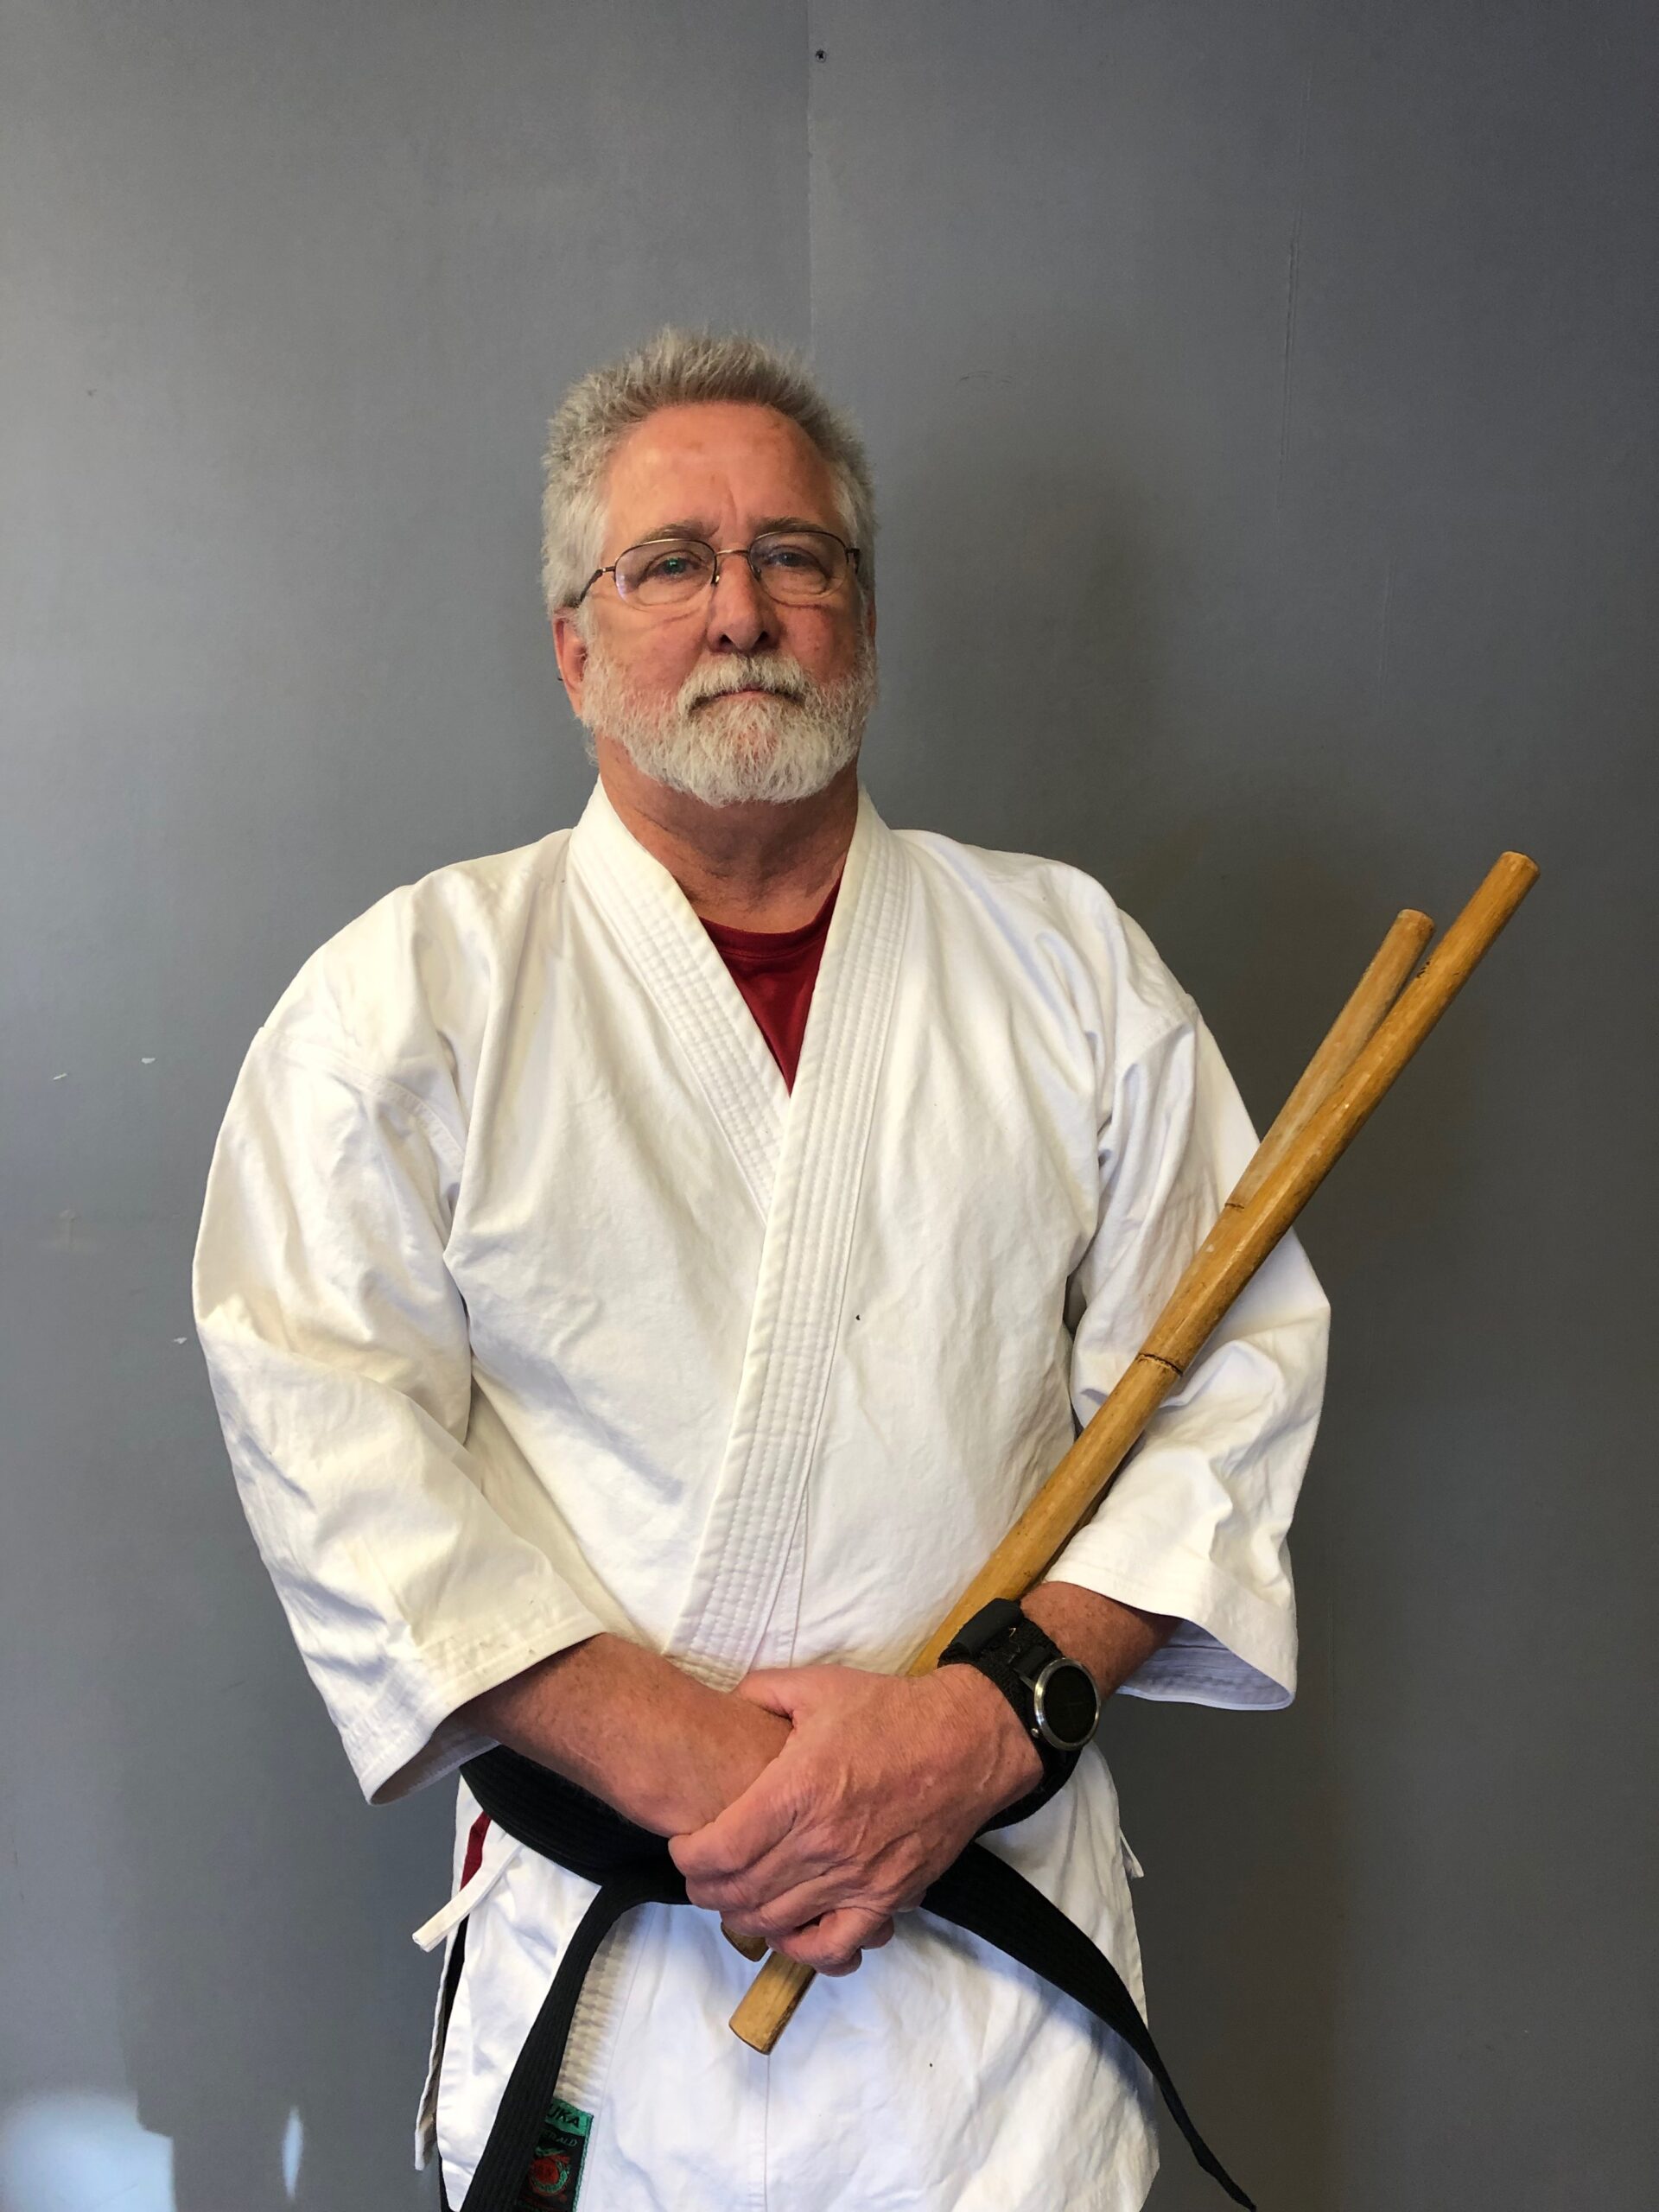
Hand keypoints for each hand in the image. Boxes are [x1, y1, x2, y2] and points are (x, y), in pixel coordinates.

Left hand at [668, 1662, 1041, 1974]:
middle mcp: (822, 1843)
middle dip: (706, 1890)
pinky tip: (790, 1932)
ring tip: (733, 1900)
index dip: (687, 1857)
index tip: (683, 1845)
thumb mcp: (817, 1685)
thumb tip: (726, 1706)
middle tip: (700, 1876)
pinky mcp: (888, 1898)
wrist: (967, 1741)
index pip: (719, 1849)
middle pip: (739, 1892)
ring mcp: (856, 1877)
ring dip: (742, 1918)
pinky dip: (803, 1949)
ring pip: (777, 1923)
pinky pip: (835, 1946)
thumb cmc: (891, 1712)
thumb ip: (760, 1691)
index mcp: (797, 1790)